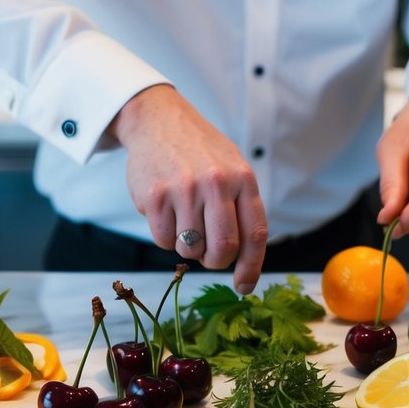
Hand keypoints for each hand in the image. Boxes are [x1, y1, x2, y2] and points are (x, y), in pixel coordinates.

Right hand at [112, 84, 267, 293]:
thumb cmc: (200, 152)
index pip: (254, 235)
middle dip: (215, 262)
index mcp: (243, 179)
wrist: (158, 120)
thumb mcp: (233, 168)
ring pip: (190, 249)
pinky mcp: (154, 196)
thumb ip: (242, 208)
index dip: (251, 268)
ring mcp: (184, 189)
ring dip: (188, 247)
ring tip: (185, 220)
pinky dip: (165, 235)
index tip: (244, 287)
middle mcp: (216, 183)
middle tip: (208, 256)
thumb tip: (242, 260)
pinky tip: (167, 211)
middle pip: (223, 249)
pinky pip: (163, 239)